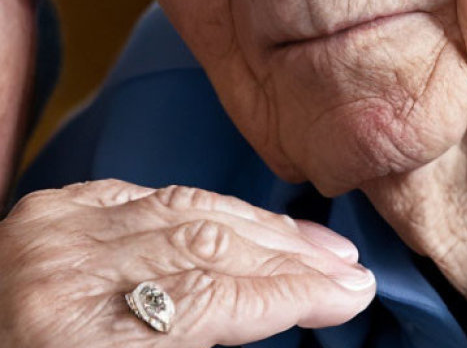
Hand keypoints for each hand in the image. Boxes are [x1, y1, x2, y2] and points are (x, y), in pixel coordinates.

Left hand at [0, 181, 375, 345]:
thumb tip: (270, 316)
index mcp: (73, 331)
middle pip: (210, 246)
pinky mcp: (55, 207)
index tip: (347, 295)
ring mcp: (57, 227)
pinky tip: (253, 221)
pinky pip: (152, 194)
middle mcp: (66, 266)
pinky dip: (211, 207)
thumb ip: (190, 334)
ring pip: (191, 208)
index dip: (289, 295)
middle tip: (349, 270)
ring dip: (266, 227)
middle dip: (291, 258)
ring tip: (320, 245)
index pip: (211, 299)